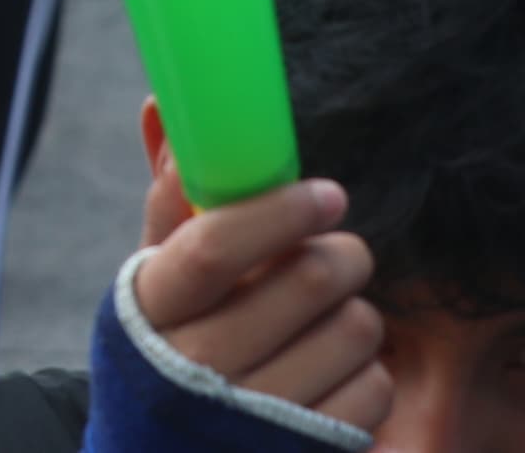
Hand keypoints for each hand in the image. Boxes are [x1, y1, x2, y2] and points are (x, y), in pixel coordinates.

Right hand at [128, 174, 388, 430]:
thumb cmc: (167, 350)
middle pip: (306, 281)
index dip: (279, 211)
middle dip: (340, 253)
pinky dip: (368, 370)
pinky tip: (336, 370)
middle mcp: (193, 368)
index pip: (215, 247)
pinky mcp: (306, 452)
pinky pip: (374, 388)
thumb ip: (170, 205)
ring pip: (354, 330)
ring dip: (356, 312)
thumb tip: (160, 107)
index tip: (326, 193)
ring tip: (331, 317)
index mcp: (150, 311)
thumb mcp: (156, 287)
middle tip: (339, 252)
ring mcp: (253, 420)